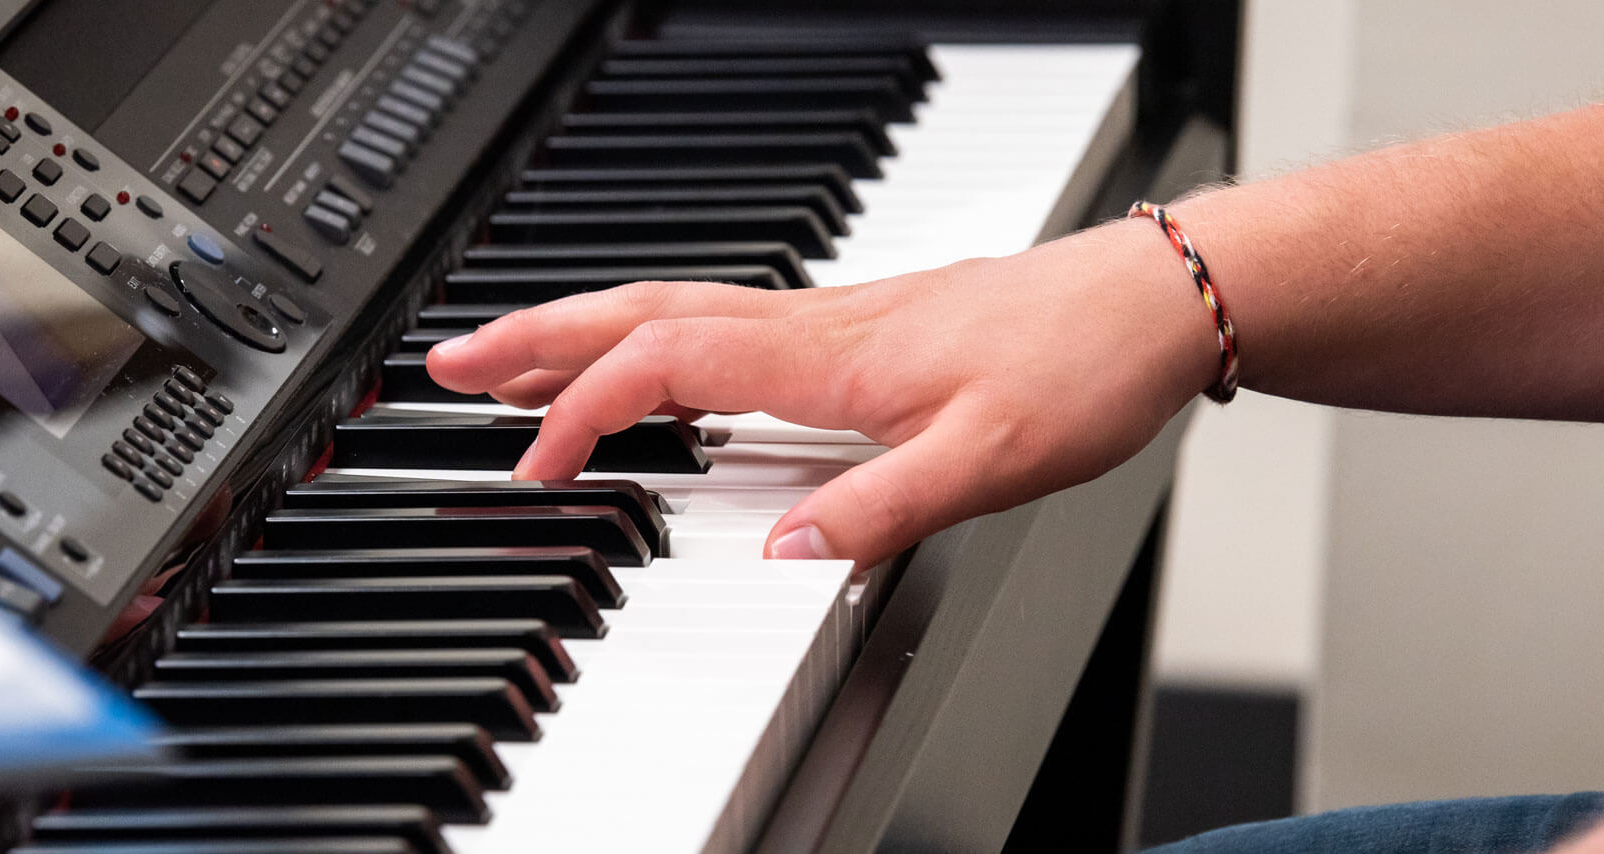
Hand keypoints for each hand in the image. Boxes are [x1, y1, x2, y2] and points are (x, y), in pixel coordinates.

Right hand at [424, 219, 1220, 565]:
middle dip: (535, 337)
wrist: (1153, 302)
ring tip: (510, 359)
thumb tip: (778, 553)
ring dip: (580, 330)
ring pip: (672, 308)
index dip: (584, 410)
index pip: (663, 366)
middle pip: (640, 314)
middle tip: (450, 364)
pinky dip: (648, 337)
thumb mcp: (990, 462)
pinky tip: (648, 368)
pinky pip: (717, 319)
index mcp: (826, 353)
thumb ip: (879, 508)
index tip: (533, 463)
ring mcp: (830, 318)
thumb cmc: (1079, 367)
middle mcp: (814, 323)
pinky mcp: (857, 324)